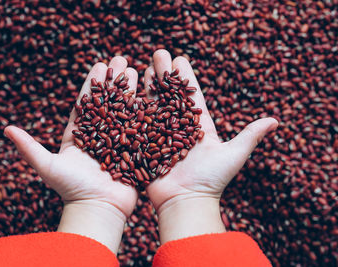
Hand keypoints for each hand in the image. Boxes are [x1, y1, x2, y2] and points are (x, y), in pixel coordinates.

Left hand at [4, 56, 138, 252]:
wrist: (98, 210)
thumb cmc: (72, 190)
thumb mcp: (48, 167)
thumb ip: (29, 148)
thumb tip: (6, 128)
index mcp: (79, 135)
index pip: (86, 103)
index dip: (93, 84)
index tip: (100, 65)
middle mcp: (99, 135)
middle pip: (107, 102)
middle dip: (113, 81)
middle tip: (120, 60)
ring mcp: (117, 141)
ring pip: (124, 110)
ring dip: (129, 90)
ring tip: (136, 70)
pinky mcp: (133, 149)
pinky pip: (139, 126)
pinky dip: (144, 110)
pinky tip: (150, 95)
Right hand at [145, 50, 278, 243]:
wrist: (186, 202)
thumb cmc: (211, 180)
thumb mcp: (234, 155)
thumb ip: (250, 136)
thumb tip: (275, 120)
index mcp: (198, 125)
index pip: (191, 95)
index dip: (185, 77)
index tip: (180, 59)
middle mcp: (178, 128)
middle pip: (170, 95)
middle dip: (165, 74)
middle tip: (158, 54)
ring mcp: (161, 135)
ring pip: (154, 105)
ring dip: (149, 85)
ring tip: (145, 67)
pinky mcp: (146, 144)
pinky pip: (140, 122)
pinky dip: (135, 106)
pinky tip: (130, 90)